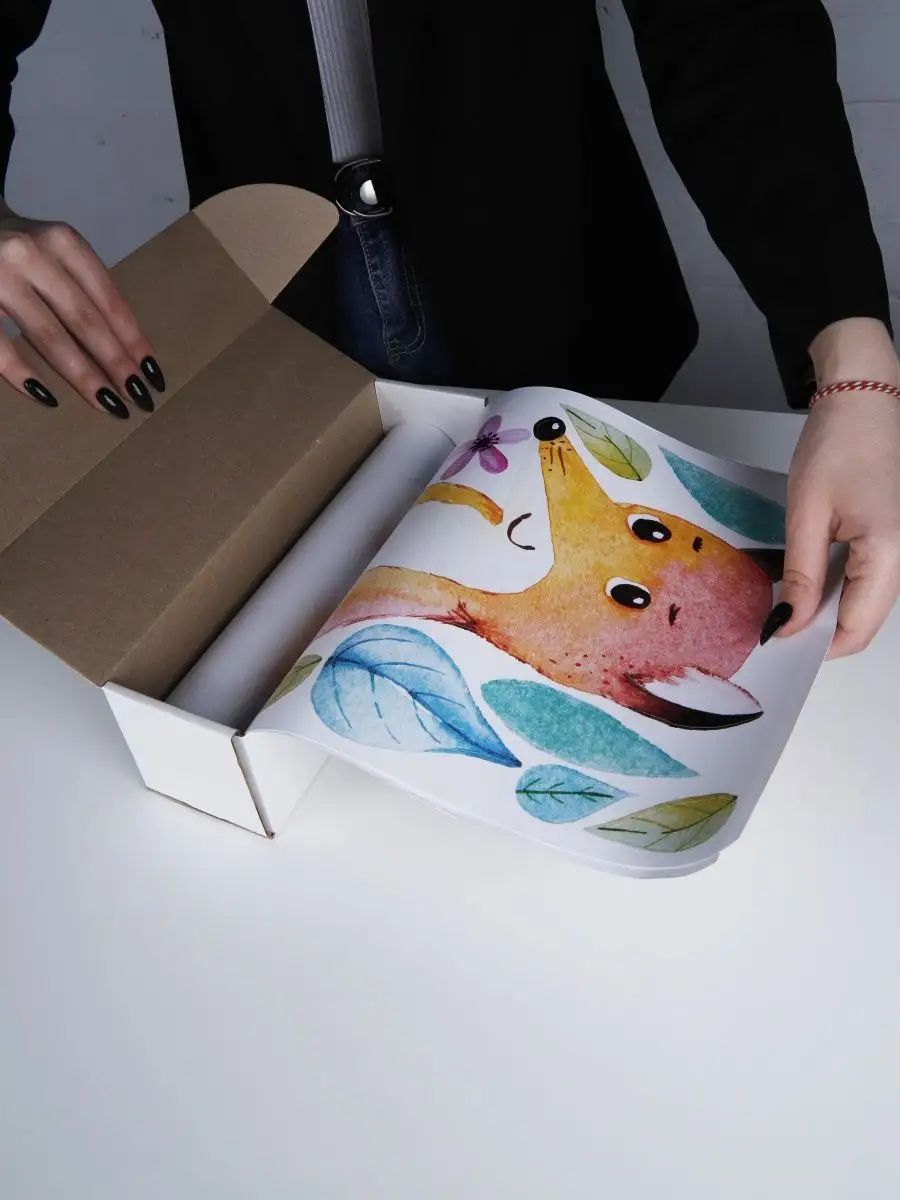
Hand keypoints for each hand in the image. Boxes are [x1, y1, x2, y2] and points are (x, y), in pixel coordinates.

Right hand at [0, 201, 164, 417]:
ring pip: (49, 336)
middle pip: (85, 320)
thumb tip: (123, 347)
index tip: (152, 373)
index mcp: (63, 242)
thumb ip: (81, 286)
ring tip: (109, 404)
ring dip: (83, 376)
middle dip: (116, 363)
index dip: (132, 339)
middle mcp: (32, 254)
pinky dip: (22, 374)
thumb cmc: (17, 247)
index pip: (108, 299)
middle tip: (140, 398)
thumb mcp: (54, 252)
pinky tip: (47, 397)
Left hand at [770, 318, 899, 657]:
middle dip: (820, 632)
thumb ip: (801, 574)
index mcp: (889, 554)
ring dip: (828, 612)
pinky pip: (870, 581)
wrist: (866, 398)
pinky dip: (839, 589)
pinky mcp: (895, 541)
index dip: (815, 646)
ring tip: (785, 603)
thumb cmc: (840, 443)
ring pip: (867, 604)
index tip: (776, 642)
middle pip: (864, 622)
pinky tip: (807, 582)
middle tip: (774, 624)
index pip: (856, 630)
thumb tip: (787, 622)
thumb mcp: (807, 513)